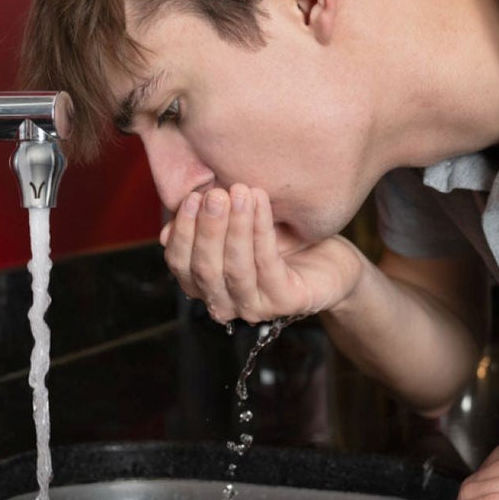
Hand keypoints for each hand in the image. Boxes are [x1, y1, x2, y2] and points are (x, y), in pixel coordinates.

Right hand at [160, 185, 365, 324]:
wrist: (332, 261)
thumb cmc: (281, 240)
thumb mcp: (238, 227)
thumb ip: (207, 225)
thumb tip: (166, 230)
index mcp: (205, 286)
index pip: (180, 264)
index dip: (182, 232)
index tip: (192, 196)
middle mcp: (225, 303)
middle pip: (204, 268)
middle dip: (208, 228)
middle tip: (216, 194)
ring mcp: (255, 307)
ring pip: (235, 268)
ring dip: (236, 227)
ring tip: (241, 192)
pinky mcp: (285, 302)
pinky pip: (267, 264)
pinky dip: (261, 230)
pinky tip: (261, 202)